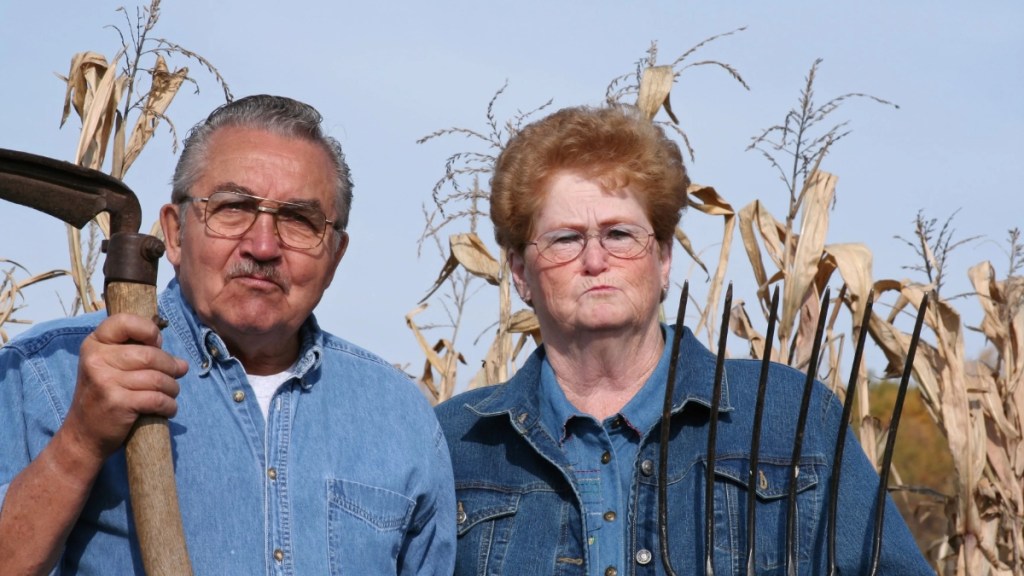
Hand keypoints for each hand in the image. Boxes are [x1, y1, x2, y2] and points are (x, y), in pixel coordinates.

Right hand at [65, 313, 188, 461]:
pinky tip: (168, 409)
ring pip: (157, 378)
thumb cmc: (103, 397)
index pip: (125, 322)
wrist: (83, 435)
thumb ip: (139, 356)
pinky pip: (157, 399)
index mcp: (94, 344)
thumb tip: (182, 363)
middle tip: (176, 375)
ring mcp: (105, 381)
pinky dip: (169, 405)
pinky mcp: (117, 403)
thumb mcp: (110, 368)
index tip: (156, 343)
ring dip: (172, 388)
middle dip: (171, 366)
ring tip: (171, 393)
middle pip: (150, 355)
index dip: (148, 330)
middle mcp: (96, 360)